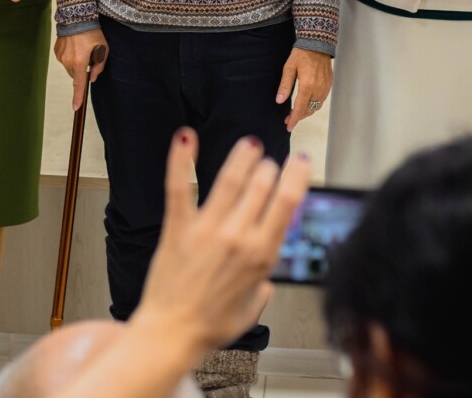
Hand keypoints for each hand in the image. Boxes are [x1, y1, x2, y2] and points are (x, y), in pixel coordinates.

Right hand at [55, 27, 108, 110]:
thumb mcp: (103, 49)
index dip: (78, 96)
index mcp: (80, 62)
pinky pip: (64, 60)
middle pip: (74, 75)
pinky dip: (70, 57)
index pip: (79, 84)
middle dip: (81, 71)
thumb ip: (99, 66)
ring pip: (69, 67)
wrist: (76, 17)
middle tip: (89, 57)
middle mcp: (68, 61)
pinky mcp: (56, 51)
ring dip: (75, 63)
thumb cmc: (92, 32)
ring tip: (81, 49)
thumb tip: (92, 78)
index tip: (75, 107)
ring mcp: (60, 56)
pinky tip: (74, 46)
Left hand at [130, 130, 310, 355]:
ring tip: (248, 145)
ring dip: (241, 157)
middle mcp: (237, 237)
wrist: (172, 333)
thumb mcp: (252, 309)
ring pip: (229, 180)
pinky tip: (186, 137)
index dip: (296, 176)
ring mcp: (207, 229)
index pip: (287, 203)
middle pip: (260, 186)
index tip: (299, 162)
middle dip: (268, 168)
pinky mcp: (178, 227)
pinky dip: (181, 159)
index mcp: (261, 256)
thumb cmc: (210, 326)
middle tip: (268, 161)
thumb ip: (262, 287)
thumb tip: (263, 279)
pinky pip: (179, 186)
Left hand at [276, 47, 332, 131]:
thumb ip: (285, 86)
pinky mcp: (329, 84)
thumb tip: (279, 101)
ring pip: (316, 106)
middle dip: (299, 116)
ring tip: (296, 112)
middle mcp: (319, 89)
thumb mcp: (289, 68)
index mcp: (307, 85)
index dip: (294, 119)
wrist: (318, 43)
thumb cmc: (301, 54)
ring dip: (307, 111)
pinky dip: (314, 105)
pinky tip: (307, 103)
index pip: (300, 108)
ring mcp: (326, 87)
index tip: (288, 126)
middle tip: (289, 119)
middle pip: (309, 110)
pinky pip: (322, 100)